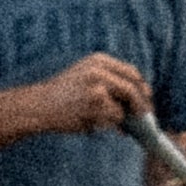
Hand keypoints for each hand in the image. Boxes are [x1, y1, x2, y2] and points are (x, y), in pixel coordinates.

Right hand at [23, 50, 150, 139]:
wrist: (38, 105)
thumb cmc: (61, 95)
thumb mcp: (83, 76)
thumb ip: (108, 81)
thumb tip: (137, 99)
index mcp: (98, 60)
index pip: (130, 72)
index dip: (142, 86)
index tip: (147, 97)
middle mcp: (99, 70)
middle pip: (132, 87)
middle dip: (141, 103)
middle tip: (145, 115)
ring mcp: (97, 86)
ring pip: (123, 106)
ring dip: (120, 117)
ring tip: (107, 122)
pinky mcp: (95, 104)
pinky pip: (113, 118)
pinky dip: (109, 124)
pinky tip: (93, 124)